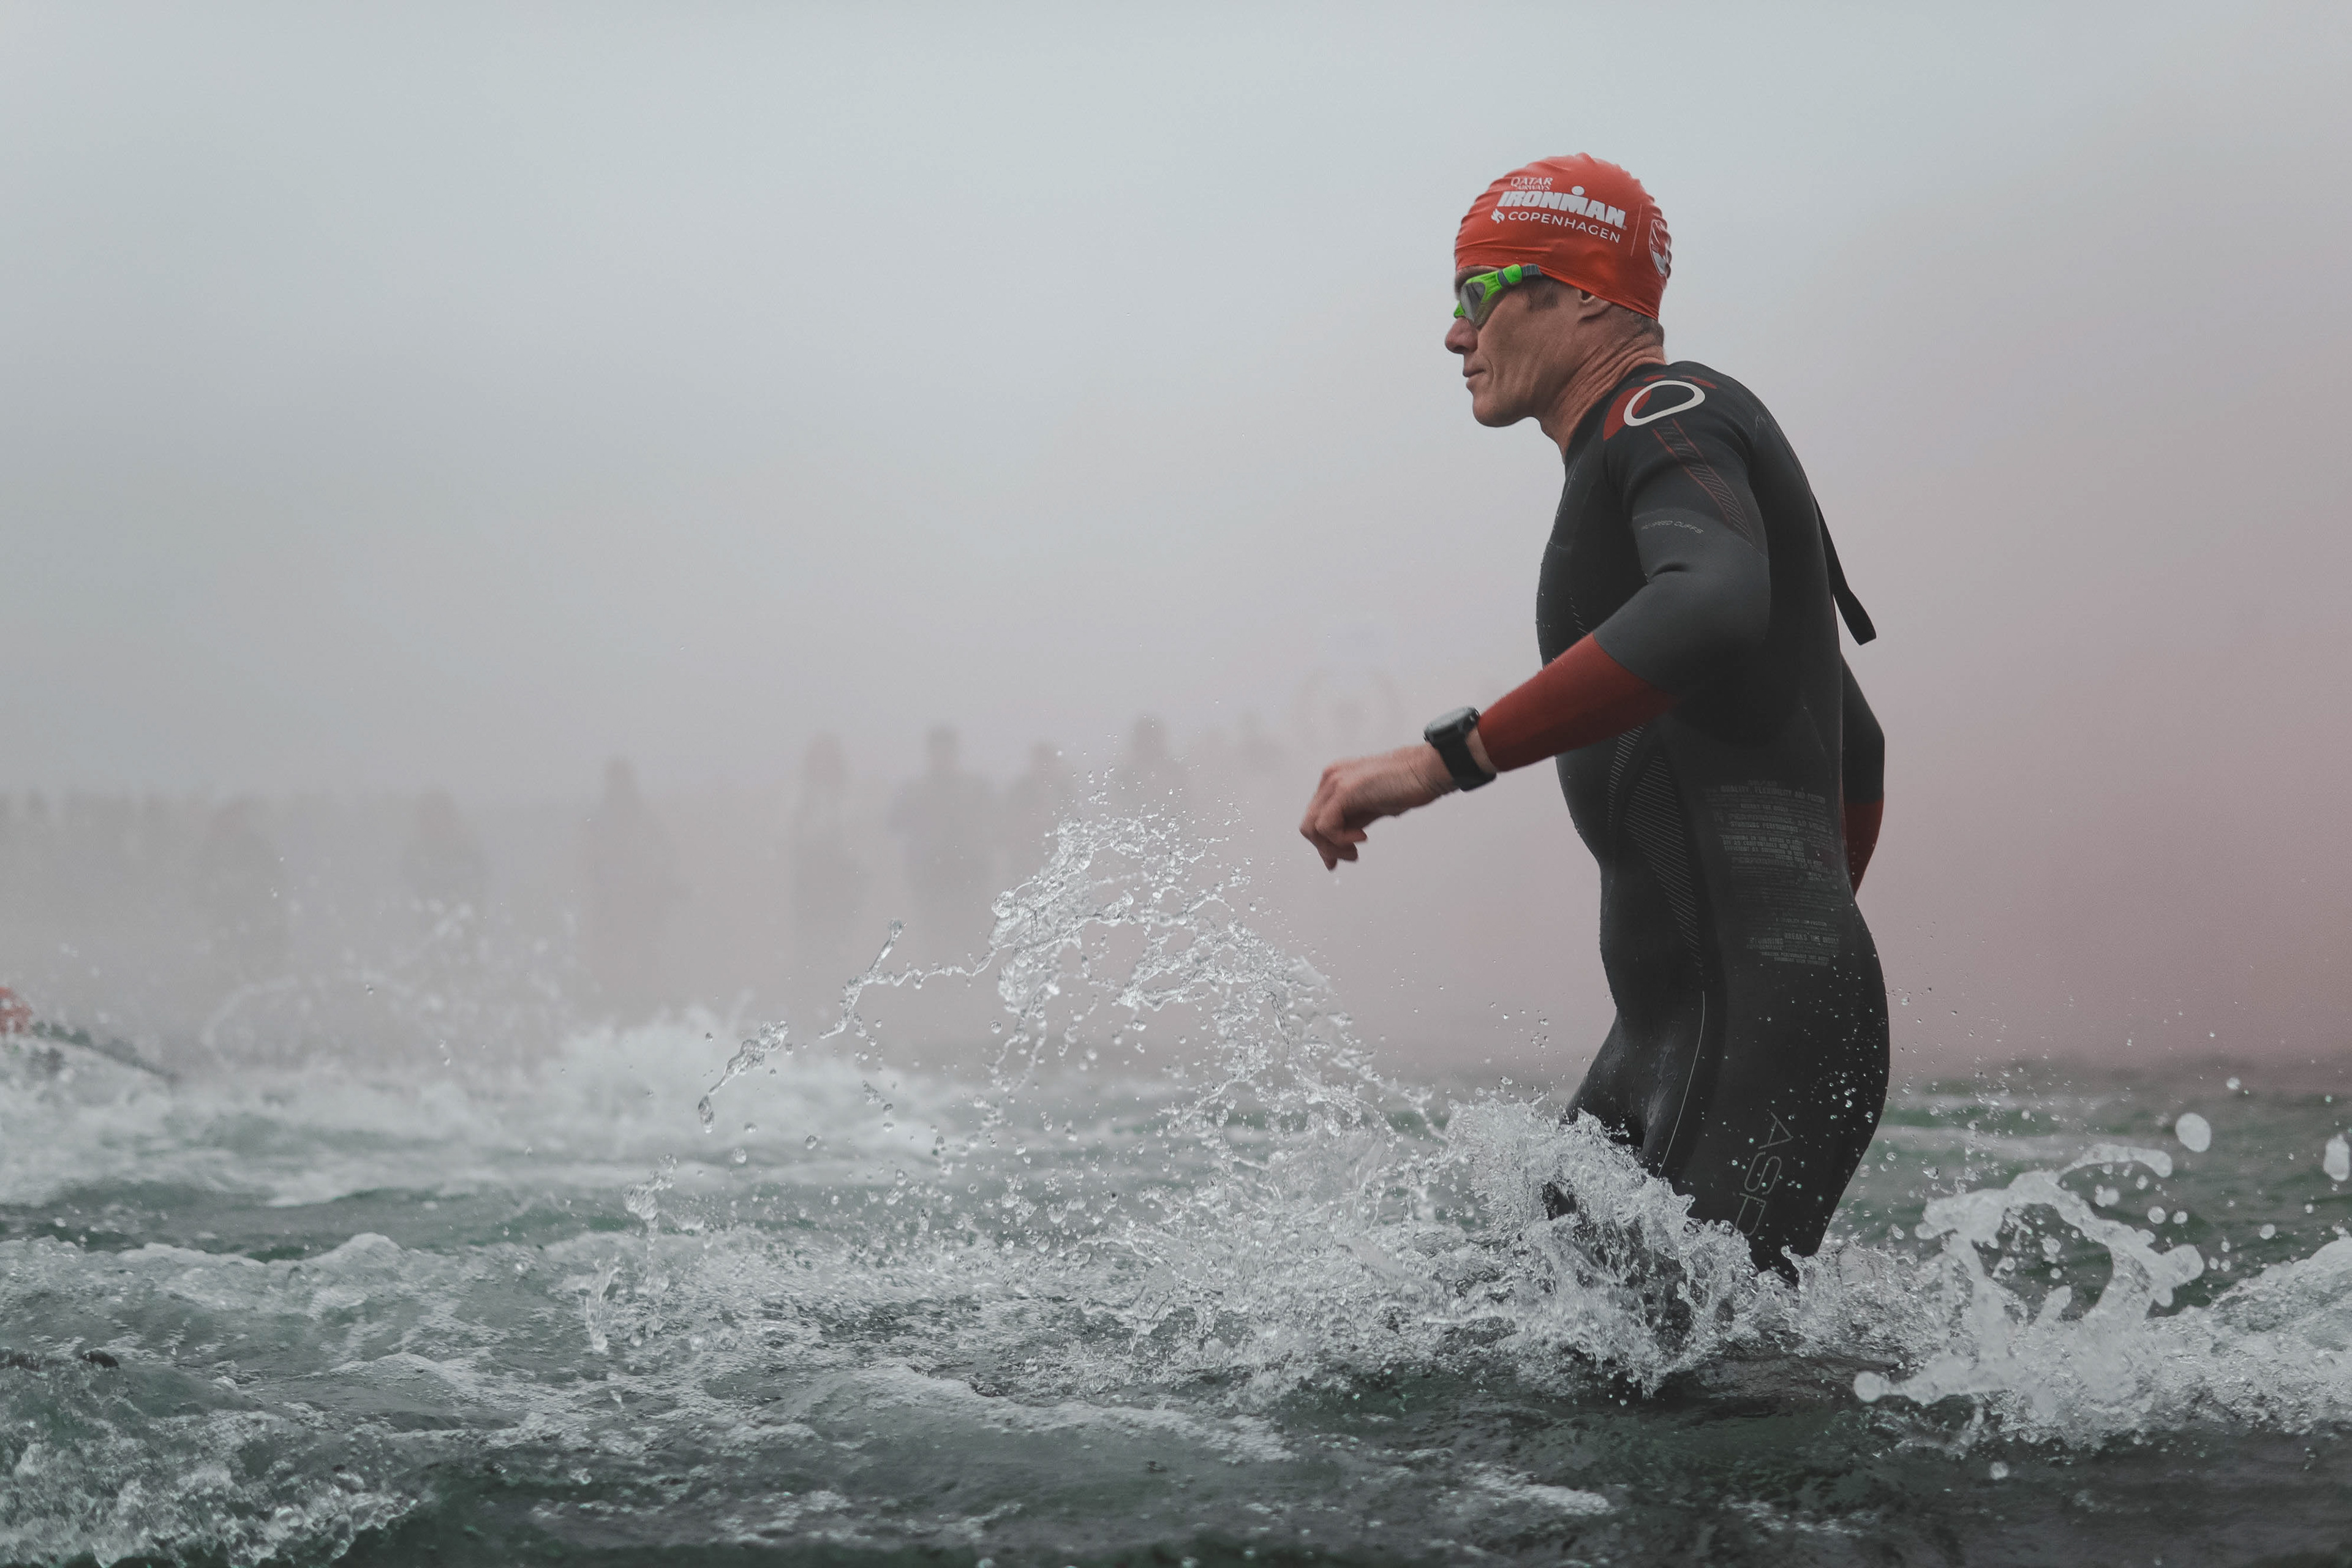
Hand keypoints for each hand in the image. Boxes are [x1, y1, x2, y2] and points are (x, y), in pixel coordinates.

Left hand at [1299, 743, 1452, 869]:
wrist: (1426, 770)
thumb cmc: (1406, 787)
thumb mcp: (1370, 810)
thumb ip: (1350, 825)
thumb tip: (1336, 850)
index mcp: (1334, 780)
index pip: (1315, 817)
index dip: (1323, 843)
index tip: (1336, 860)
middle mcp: (1330, 778)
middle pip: (1309, 824)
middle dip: (1326, 848)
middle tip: (1350, 856)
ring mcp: (1334, 782)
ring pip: (1312, 827)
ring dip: (1332, 847)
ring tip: (1355, 850)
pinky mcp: (1344, 791)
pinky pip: (1325, 827)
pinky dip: (1340, 840)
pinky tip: (1362, 836)